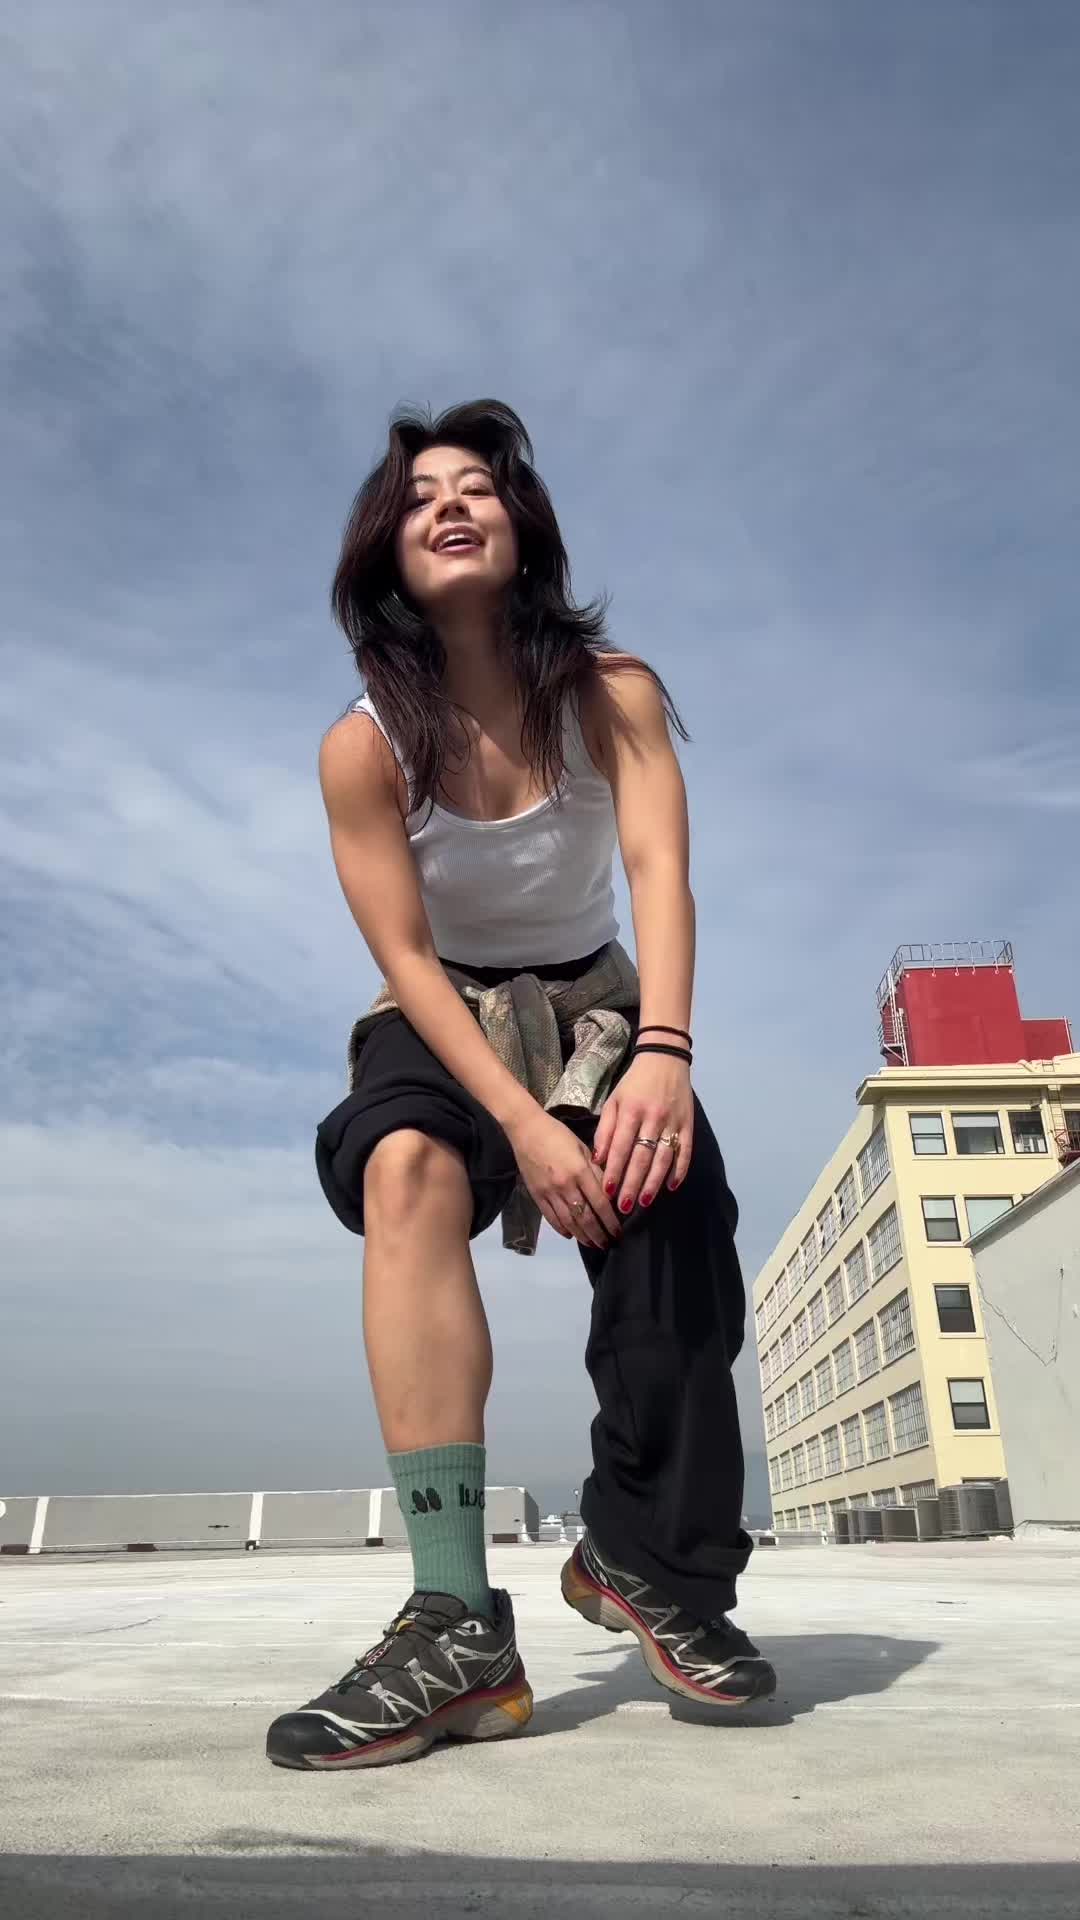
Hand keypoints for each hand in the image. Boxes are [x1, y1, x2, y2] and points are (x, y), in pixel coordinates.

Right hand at [505, 1107, 622, 1248]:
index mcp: (580, 1171)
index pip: (600, 1203)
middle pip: (585, 1218)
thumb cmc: (558, 1135)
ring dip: (582, 1236)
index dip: (610, 1221)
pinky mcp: (536, 1195)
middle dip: (598, 1234)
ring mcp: (549, 1193)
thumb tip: (609, 1192)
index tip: (619, 1231)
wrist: (526, 1130)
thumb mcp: (583, 1148)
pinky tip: (570, 1235)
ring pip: (569, 1222)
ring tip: (593, 1244)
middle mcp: (565, 1186)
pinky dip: (562, 1229)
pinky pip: (551, 1218)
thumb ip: (595, 1171)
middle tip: (608, 1244)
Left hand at [591, 1051, 692, 1215]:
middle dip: (632, 1183)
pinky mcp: (688, 1124)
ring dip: (654, 1182)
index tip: (607, 1192)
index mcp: (632, 1111)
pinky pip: (685, 1151)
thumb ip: (605, 1130)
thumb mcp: (614, 1101)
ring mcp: (673, 1122)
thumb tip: (598, 1160)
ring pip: (664, 1158)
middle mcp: (653, 1118)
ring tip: (644, 1202)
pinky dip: (680, 1170)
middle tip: (624, 1206)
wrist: (665, 1059)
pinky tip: (671, 1187)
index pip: (622, 1146)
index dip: (615, 1170)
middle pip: (642, 1157)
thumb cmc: (634, 1083)